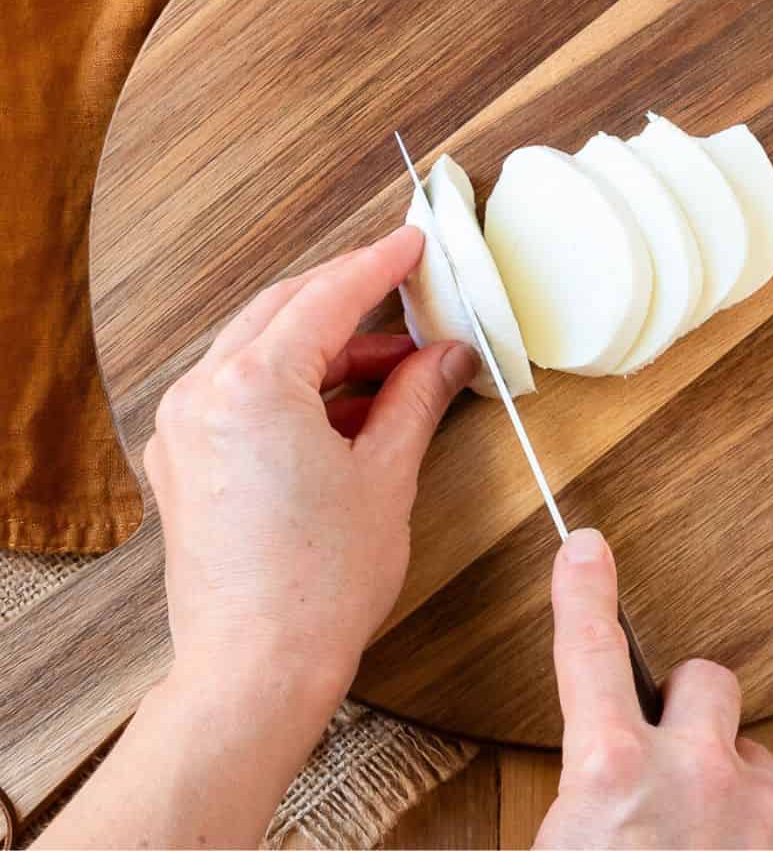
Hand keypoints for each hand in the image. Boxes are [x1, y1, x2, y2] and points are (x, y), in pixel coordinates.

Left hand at [146, 227, 478, 708]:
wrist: (256, 670)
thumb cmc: (319, 585)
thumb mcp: (387, 475)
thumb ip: (416, 397)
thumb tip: (446, 357)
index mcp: (252, 385)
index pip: (325, 297)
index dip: (378, 265)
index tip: (412, 243)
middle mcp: (203, 394)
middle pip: (284, 312)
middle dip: (350, 299)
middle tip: (408, 293)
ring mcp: (185, 427)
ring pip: (261, 351)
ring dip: (327, 349)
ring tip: (396, 367)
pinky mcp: (185, 459)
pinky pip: (243, 393)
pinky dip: (297, 386)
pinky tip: (350, 407)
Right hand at [535, 529, 772, 849]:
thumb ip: (579, 796)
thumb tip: (587, 790)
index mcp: (613, 772)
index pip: (591, 650)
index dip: (586, 591)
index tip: (587, 546)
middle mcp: (695, 775)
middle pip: (707, 679)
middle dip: (688, 705)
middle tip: (665, 757)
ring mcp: (761, 812)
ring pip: (752, 757)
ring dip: (726, 785)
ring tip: (699, 841)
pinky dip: (760, 840)